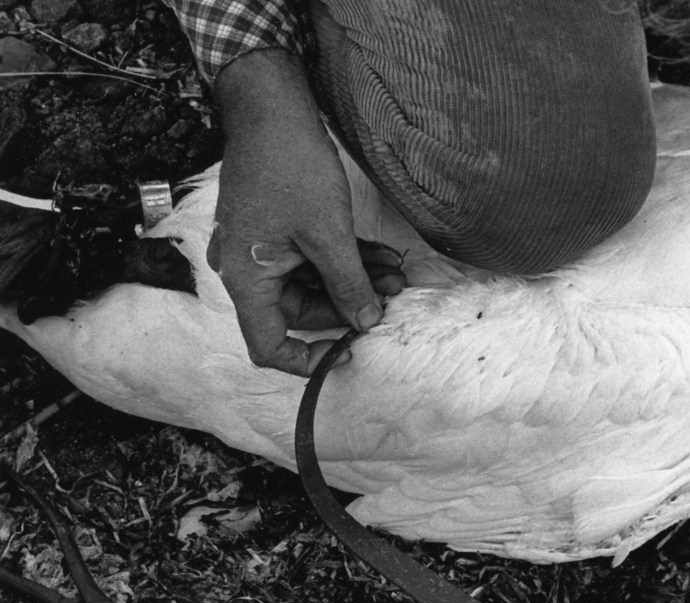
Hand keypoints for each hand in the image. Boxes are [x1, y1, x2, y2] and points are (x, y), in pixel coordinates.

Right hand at [210, 49, 404, 375]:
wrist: (273, 109)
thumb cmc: (291, 167)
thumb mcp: (328, 235)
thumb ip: (348, 285)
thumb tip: (365, 323)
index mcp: (246, 278)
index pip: (268, 345)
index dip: (307, 360)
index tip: (347, 353)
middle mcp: (245, 269)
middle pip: (298, 313)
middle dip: (347, 307)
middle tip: (392, 298)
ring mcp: (260, 249)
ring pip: (310, 284)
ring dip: (353, 282)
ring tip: (396, 276)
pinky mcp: (277, 231)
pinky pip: (310, 259)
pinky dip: (343, 261)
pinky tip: (382, 256)